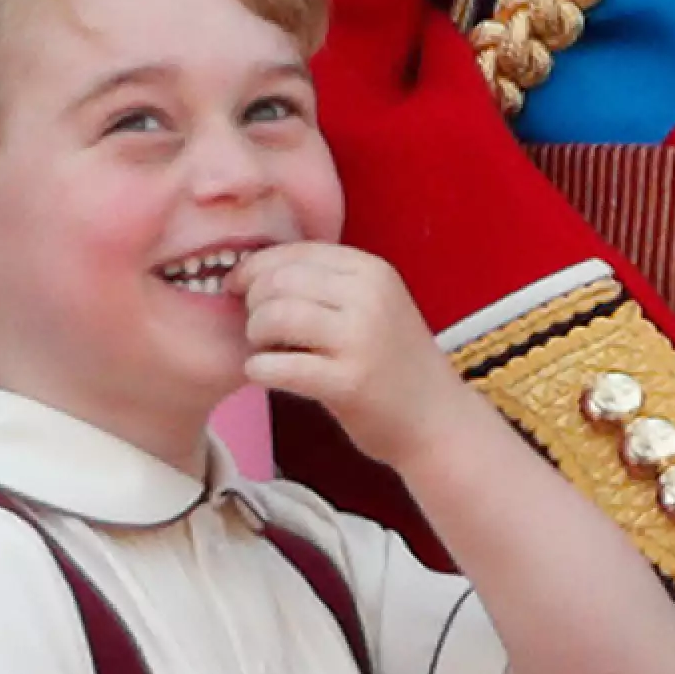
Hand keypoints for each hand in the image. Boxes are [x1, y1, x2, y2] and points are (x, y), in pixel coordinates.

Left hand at [230, 242, 461, 467]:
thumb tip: (254, 271)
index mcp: (372, 271)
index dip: (255, 268)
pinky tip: (262, 373)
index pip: (295, 252)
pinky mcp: (348, 383)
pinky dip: (258, 368)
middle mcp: (369, 297)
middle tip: (255, 328)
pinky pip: (279, 366)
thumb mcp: (373, 305)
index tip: (237, 288)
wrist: (437, 421)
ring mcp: (360, 340)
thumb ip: (326, 284)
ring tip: (264, 350)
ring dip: (255, 334)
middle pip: (279, 281)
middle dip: (253, 303)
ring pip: (275, 316)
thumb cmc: (392, 364)